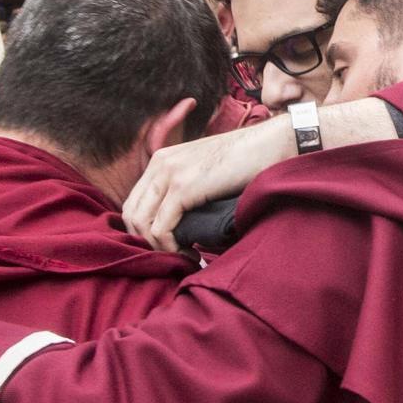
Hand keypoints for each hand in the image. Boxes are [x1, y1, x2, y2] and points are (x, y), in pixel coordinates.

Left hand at [125, 117, 293, 252]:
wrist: (271, 144)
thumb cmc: (247, 161)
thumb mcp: (206, 170)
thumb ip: (187, 187)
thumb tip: (180, 220)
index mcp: (162, 159)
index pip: (135, 202)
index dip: (146, 231)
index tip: (171, 246)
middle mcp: (159, 163)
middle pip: (131, 214)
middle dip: (148, 242)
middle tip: (174, 256)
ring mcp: (169, 174)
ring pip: (141, 223)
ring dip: (160, 248)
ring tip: (184, 257)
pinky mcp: (183, 187)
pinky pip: (161, 227)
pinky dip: (172, 247)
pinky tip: (192, 254)